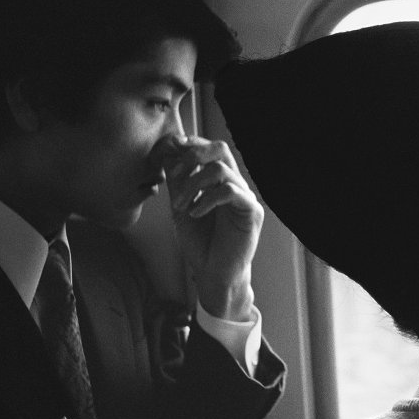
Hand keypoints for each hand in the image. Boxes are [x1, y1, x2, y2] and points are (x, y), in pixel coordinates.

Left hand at [159, 135, 264, 320]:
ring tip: (179, 205)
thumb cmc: (200, 242)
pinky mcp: (251, 212)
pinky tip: (194, 213)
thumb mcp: (181, 206)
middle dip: (193, 155)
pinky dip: (206, 199)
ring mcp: (245, 197)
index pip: (209, 149)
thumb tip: (167, 151)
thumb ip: (177, 181)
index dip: (189, 144)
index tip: (167, 152)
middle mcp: (235, 184)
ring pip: (221, 169)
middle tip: (175, 174)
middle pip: (221, 148)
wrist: (213, 274)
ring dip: (193, 184)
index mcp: (220, 181)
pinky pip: (230, 191)